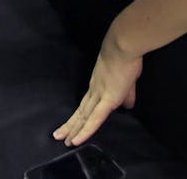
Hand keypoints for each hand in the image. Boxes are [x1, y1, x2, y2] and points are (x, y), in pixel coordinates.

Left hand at [54, 32, 141, 146]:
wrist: (124, 46)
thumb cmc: (126, 59)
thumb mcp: (128, 80)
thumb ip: (127, 94)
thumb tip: (128, 106)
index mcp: (98, 85)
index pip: (86, 104)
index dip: (79, 115)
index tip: (72, 123)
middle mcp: (94, 90)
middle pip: (80, 112)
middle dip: (71, 125)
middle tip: (59, 136)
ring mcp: (98, 95)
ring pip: (83, 117)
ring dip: (74, 130)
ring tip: (65, 141)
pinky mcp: (107, 99)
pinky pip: (95, 119)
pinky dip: (86, 131)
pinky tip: (77, 140)